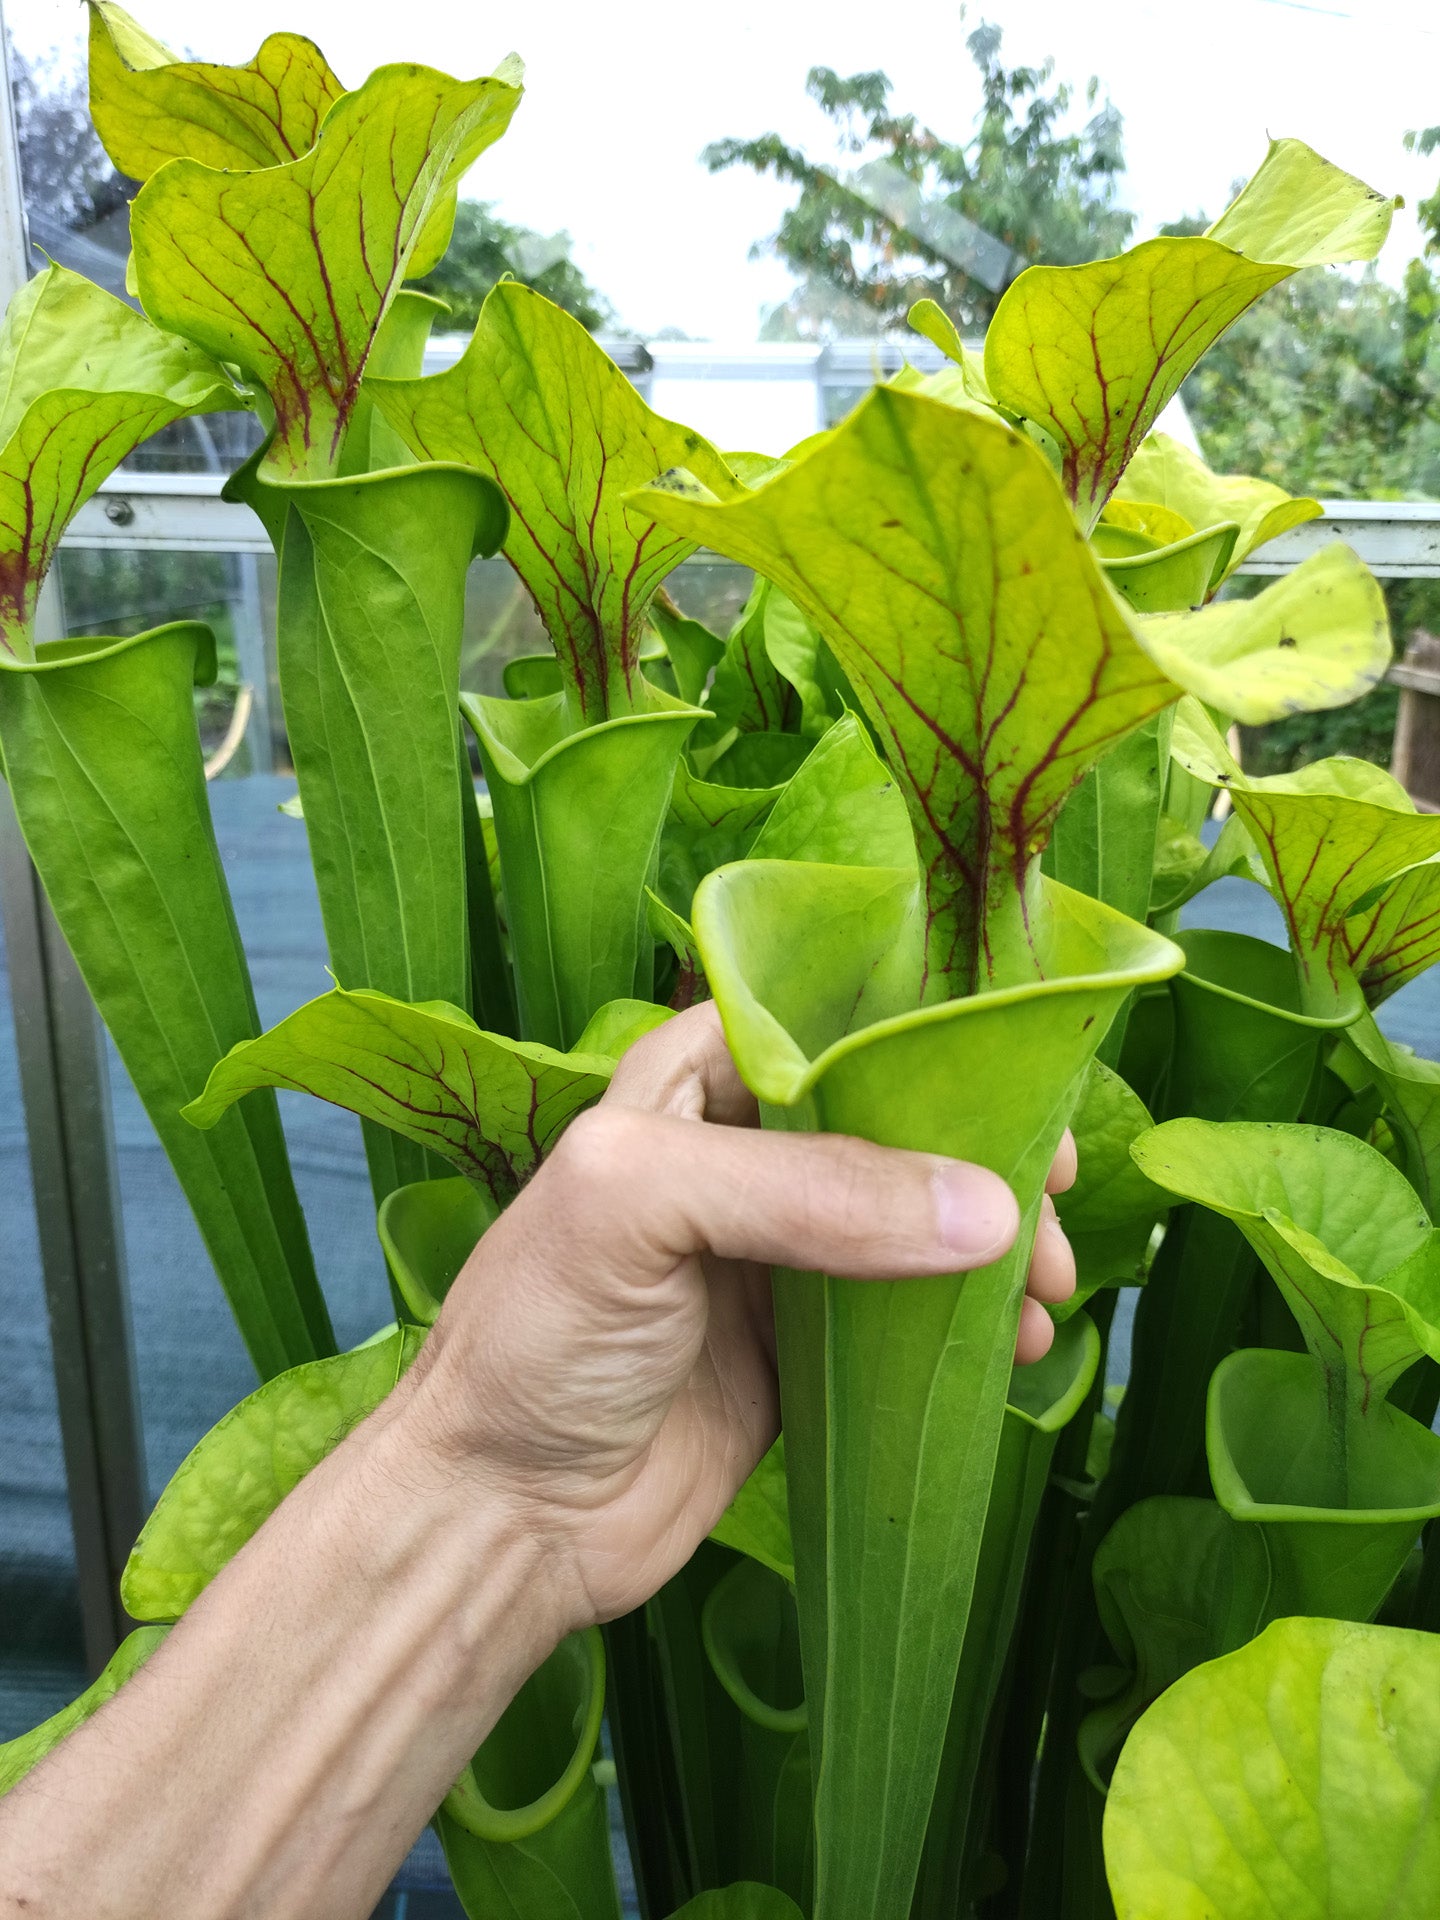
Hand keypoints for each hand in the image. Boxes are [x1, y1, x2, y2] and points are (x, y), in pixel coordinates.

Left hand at [402, 1002, 1076, 1627]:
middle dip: (982, 1150)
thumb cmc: (536, 1335)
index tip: (1024, 1078)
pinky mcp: (802, 1348)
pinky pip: (908, 1313)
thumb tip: (986, 1210)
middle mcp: (740, 1153)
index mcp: (692, 1081)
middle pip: (895, 1118)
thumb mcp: (644, 1212)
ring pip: (915, 1217)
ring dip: (991, 1243)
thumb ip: (808, 1191)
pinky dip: (969, 1320)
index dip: (933, 1036)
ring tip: (1047, 1288)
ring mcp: (776, 1254)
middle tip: (1051, 1199)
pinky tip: (1011, 1345)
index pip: (831, 1018)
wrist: (502, 1515)